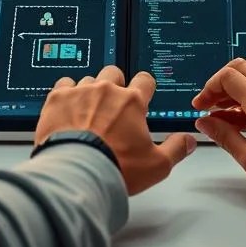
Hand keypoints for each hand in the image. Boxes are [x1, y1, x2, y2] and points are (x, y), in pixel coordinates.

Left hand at [36, 65, 195, 194]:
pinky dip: (67, 94)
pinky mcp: (57, 99)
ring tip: (87, 113)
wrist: (76, 173)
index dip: (144, 87)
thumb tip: (188, 141)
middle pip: (114, 73)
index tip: (141, 96)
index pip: (145, 80)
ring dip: (90, 92)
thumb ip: (176, 149)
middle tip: (112, 106)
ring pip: (88, 80)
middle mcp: (106, 90)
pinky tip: (67, 108)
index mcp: (132, 102)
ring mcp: (80, 92)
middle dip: (115, 86)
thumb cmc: (115, 168)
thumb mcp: (156, 165)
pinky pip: (64, 84)